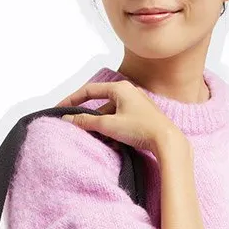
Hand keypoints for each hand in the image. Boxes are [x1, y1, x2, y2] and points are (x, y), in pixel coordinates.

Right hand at [56, 80, 180, 154]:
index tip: (60, 109)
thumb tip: (68, 119)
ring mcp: (136, 103)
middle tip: (76, 125)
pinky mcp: (142, 115)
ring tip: (96, 137)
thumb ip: (86, 121)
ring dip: (101, 125)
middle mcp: (129, 91)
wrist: (168, 140)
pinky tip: (111, 140)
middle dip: (88, 116)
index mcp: (120, 88)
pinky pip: (120, 119)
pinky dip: (112, 128)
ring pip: (110, 113)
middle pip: (100, 102)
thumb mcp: (108, 125)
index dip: (72, 100)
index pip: (89, 90)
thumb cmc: (141, 128)